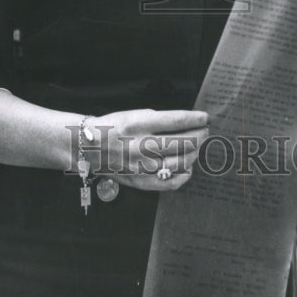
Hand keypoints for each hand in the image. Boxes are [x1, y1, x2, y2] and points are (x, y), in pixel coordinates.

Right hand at [84, 108, 209, 191]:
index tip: (205, 117)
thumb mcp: (136, 114)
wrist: (90, 147)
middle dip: (200, 135)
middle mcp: (142, 145)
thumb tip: (188, 123)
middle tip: (204, 131)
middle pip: (184, 142)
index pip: (178, 121)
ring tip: (196, 146)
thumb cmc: (115, 127)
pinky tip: (187, 166)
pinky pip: (172, 182)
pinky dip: (185, 174)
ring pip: (182, 162)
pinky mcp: (141, 182)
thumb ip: (161, 120)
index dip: (196, 119)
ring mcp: (142, 166)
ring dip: (194, 153)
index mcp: (140, 123)